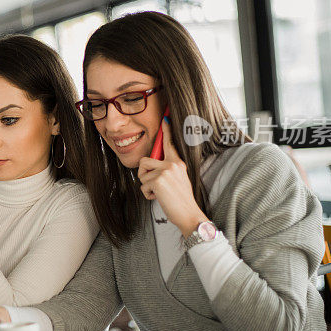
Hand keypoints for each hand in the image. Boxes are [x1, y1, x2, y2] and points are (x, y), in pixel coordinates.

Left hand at [137, 119, 206, 236]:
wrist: (189, 213)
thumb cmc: (181, 199)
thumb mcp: (179, 179)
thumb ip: (168, 170)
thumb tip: (152, 166)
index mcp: (177, 162)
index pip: (169, 143)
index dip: (166, 130)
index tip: (165, 117)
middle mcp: (172, 164)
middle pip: (144, 161)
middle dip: (143, 174)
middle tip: (153, 184)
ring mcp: (165, 171)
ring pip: (141, 175)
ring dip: (146, 186)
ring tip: (159, 192)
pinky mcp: (158, 181)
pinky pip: (142, 186)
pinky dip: (148, 195)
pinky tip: (159, 198)